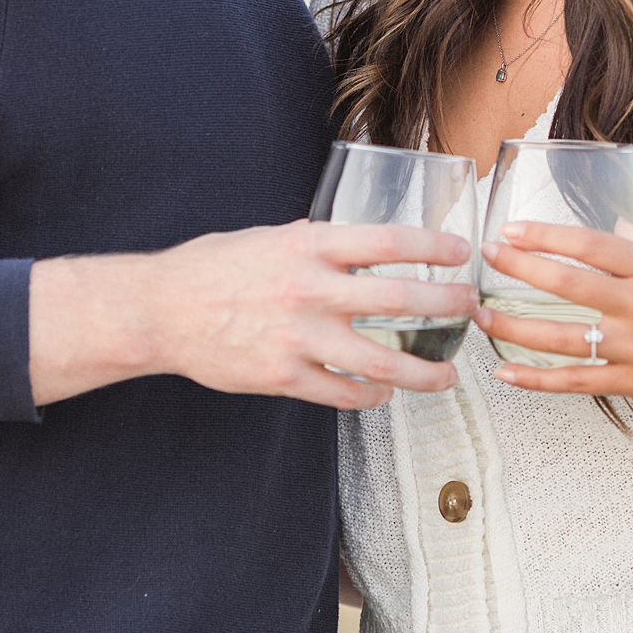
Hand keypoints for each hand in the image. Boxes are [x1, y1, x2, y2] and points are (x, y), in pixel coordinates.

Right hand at [30, 221, 473, 410]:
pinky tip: (384, 393)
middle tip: (472, 309)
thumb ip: (313, 240)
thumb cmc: (211, 267)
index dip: (433, 247)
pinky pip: (343, 393)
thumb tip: (353, 242)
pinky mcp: (284, 377)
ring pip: (382, 362)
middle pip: (400, 302)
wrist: (160, 310)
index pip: (389, 242)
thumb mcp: (267, 236)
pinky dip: (371, 396)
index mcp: (308, 245)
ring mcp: (299, 338)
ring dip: (425, 371)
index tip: (461, 252)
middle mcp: (310, 290)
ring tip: (447, 375)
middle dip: (447, 307)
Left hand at [476, 222, 632, 452]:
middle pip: (568, 285)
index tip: (512, 229)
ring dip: (513, 327)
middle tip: (485, 256)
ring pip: (562, 337)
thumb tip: (613, 222)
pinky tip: (505, 372)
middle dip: (520, 268)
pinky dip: (536, 379)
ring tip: (479, 313)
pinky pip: (575, 382)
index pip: (590, 244)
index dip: (546, 235)